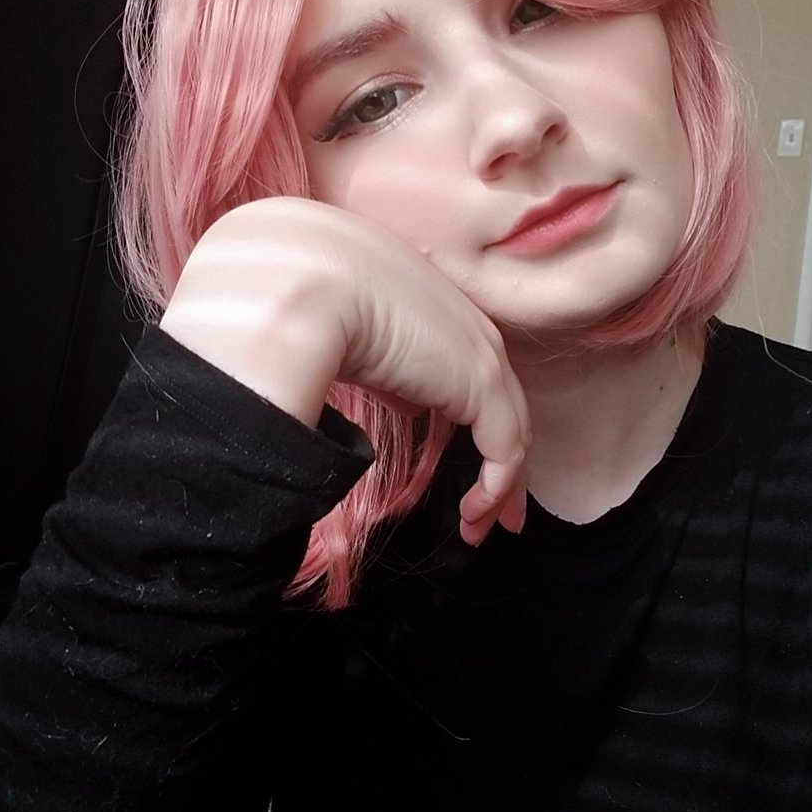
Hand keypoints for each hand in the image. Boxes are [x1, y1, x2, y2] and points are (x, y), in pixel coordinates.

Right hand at [160, 198, 529, 543]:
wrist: (302, 284)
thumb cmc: (301, 297)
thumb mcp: (347, 332)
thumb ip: (382, 367)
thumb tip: (403, 401)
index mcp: (433, 308)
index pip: (468, 371)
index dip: (472, 418)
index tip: (462, 461)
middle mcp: (465, 326)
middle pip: (501, 403)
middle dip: (501, 460)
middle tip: (493, 508)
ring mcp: (478, 353)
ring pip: (510, 431)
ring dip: (499, 487)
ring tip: (477, 527)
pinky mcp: (480, 383)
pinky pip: (505, 449)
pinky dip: (495, 489)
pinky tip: (471, 516)